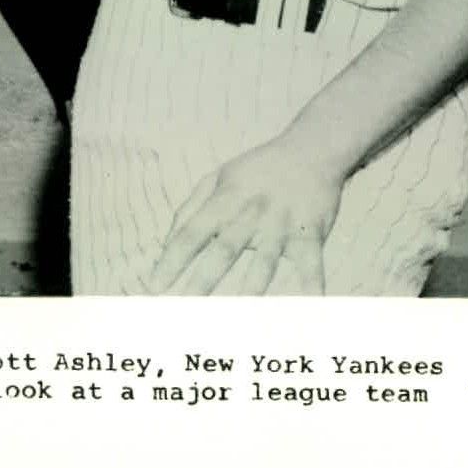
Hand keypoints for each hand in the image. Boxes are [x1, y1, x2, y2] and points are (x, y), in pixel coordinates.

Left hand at [147, 135, 346, 295]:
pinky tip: (308, 310)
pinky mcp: (310, 233)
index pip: (191, 233)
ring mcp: (281, 225)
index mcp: (223, 201)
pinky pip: (310, 264)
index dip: (172, 260)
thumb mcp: (218, 178)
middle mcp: (250, 214)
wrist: (310, 150)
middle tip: (184, 309)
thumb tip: (167, 243)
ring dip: (251, 288)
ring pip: (265, 261)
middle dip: (203, 281)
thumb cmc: (257, 170)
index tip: (156, 286)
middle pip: (224, 251)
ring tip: (238, 317)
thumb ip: (190, 208)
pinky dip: (311, 287)